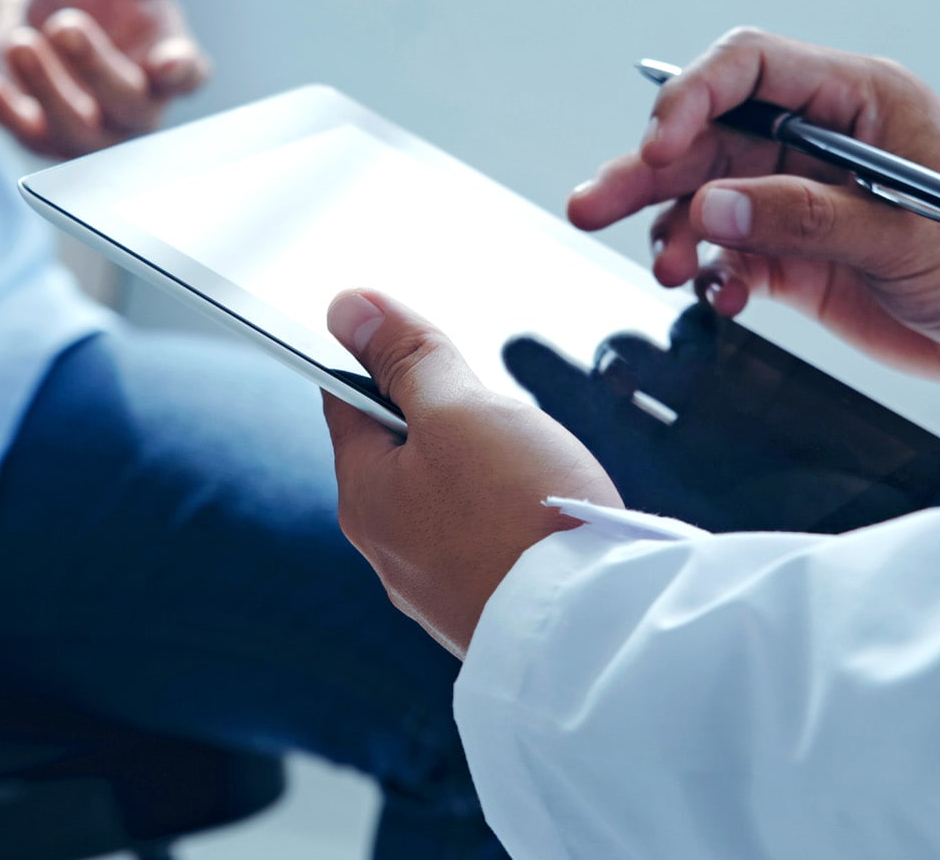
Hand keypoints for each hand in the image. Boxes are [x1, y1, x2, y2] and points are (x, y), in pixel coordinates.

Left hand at [0, 0, 210, 156]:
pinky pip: (26, 135)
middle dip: (97, 67)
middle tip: (64, 23)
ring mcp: (90, 128)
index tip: (169, 61)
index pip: (187, 75)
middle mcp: (136, 105)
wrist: (31, 1)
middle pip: (129, 105)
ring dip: (48, 89)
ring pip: (77, 130)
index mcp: (168, 59)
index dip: (181, 72)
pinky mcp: (41, 134)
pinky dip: (4, 114)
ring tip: (19, 42)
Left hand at [322, 288, 620, 657]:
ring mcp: (435, 582)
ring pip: (448, 488)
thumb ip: (406, 357)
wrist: (595, 632)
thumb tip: (347, 307)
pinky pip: (483, 532)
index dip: (380, 357)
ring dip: (483, 461)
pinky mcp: (482, 604)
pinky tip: (543, 509)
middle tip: (496, 414)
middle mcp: (387, 546)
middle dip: (448, 413)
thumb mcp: (460, 408)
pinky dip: (508, 508)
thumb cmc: (522, 515)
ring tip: (528, 465)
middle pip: (402, 443)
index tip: (420, 344)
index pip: (345, 399)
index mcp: (363, 494)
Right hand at [568, 28, 939, 382]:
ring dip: (669, 229)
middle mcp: (812, 139)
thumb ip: (802, 217)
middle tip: (591, 204)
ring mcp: (796, 195)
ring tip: (663, 267)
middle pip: (704, 137)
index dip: (691, 97)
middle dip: (646, 170)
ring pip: (702, 196)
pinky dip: (710, 273)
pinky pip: (725, 251)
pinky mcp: (790, 250)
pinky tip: (719, 294)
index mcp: (850, 100)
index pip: (745, 68)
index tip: (658, 145)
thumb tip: (712, 209)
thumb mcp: (903, 231)